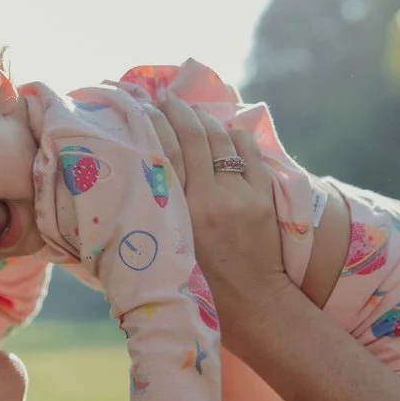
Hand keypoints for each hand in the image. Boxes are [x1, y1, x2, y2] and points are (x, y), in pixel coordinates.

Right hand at [143, 96, 291, 357]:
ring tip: (190, 110)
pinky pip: (248, 152)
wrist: (253, 301)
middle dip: (177, 111)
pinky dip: (235, 136)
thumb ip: (156, 214)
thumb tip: (136, 183)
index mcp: (181, 213)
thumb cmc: (200, 283)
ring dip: (204, 119)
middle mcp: (210, 198)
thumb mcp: (168, 247)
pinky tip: (225, 129)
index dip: (153, 124)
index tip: (142, 108)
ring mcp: (240, 194)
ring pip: (221, 139)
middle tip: (163, 99)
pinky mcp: (263, 195)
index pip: (164, 153)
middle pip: (192, 136)